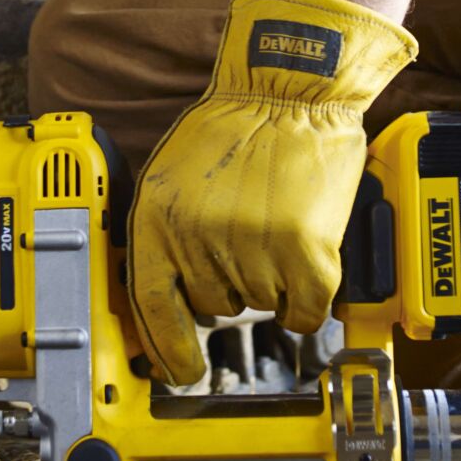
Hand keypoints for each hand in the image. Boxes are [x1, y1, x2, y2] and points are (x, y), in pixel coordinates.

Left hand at [127, 0, 417, 384]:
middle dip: (230, 283)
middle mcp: (200, 239)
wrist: (293, 88)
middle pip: (214, 305)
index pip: (153, 307)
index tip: (181, 372)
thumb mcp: (173, 174)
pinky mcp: (305, 252)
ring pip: (260, 307)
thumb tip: (167, 298)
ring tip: (276, 226)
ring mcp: (253, 248)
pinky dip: (308, 299)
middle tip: (248, 238)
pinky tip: (306, 260)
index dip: (168, 350)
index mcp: (158, 219)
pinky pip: (304, 312)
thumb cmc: (237, 125)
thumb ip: (166, 233)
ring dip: (271, 282)